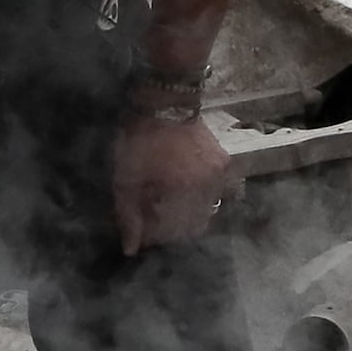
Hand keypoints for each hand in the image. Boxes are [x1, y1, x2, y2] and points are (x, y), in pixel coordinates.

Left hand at [116, 109, 237, 252]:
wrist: (165, 100)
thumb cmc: (140, 139)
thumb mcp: (126, 178)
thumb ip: (128, 216)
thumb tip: (131, 250)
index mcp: (185, 192)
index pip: (174, 232)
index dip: (156, 234)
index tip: (139, 228)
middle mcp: (210, 187)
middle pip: (194, 224)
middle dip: (172, 226)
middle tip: (151, 215)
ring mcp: (221, 175)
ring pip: (207, 210)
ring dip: (187, 213)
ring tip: (165, 200)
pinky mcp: (226, 163)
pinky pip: (216, 192)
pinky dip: (199, 196)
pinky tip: (182, 187)